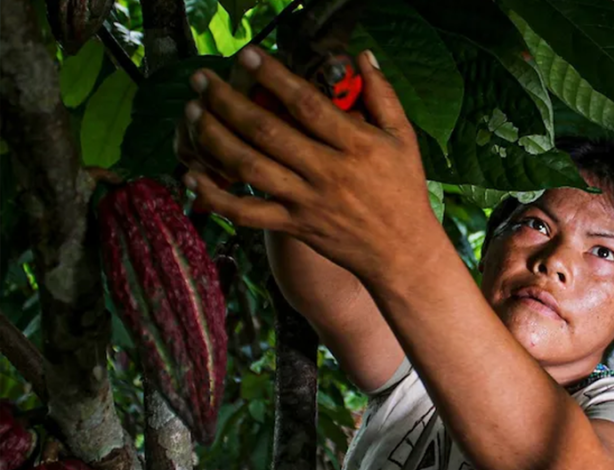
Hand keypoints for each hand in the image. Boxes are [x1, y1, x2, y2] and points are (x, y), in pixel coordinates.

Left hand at [176, 46, 437, 281]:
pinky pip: (247, 212)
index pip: (307, 104)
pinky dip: (216, 196)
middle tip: (202, 78)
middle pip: (268, 131)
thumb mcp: (403, 139)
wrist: (402, 251)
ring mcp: (307, 201)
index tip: (247, 55)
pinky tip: (191, 175)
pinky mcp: (295, 225)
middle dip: (228, 100)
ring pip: (250, 167)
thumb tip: (363, 56)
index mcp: (356, 145)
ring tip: (193, 112)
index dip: (273, 77)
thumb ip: (382, 95)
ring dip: (214, 137)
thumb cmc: (404, 190)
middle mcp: (328, 172)